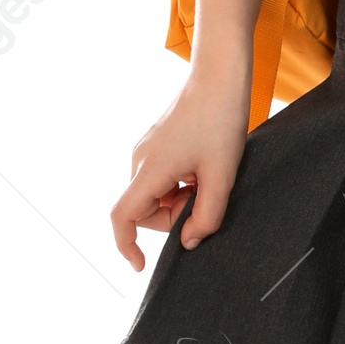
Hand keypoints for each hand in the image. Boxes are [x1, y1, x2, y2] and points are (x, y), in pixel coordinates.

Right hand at [110, 70, 250, 270]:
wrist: (219, 78)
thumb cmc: (221, 121)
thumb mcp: (222, 176)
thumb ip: (207, 216)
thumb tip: (189, 241)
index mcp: (150, 170)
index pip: (122, 217)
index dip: (126, 245)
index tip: (140, 264)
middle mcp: (139, 160)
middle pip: (144, 210)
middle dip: (174, 215)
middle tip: (206, 196)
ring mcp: (145, 151)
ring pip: (155, 195)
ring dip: (179, 199)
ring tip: (207, 176)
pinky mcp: (155, 144)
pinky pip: (161, 178)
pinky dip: (180, 184)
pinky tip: (201, 167)